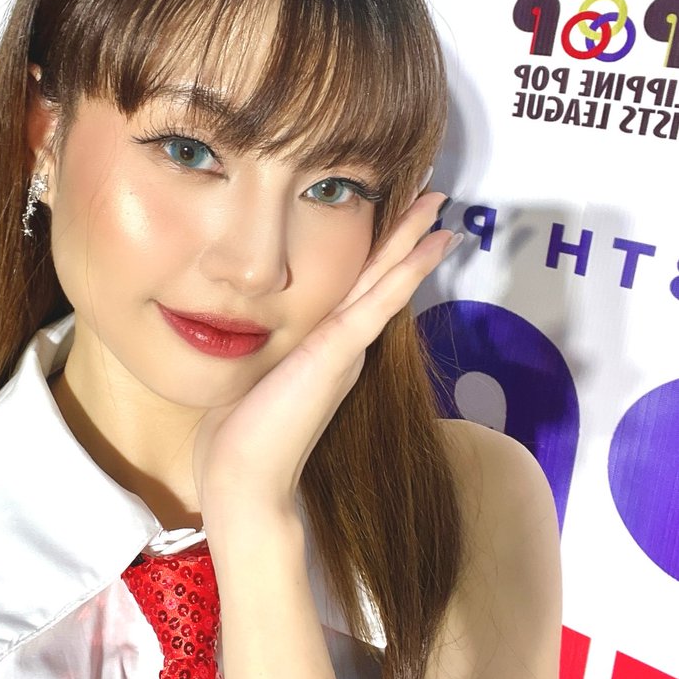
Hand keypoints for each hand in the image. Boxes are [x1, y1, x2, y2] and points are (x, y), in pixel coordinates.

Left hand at [192, 193, 459, 527]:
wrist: (243, 482)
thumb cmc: (238, 436)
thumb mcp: (252, 373)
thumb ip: (262, 347)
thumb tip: (238, 321)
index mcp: (325, 348)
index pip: (356, 289)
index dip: (379, 253)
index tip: (394, 217)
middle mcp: (343, 346)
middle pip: (380, 277)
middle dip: (407, 235)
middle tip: (435, 196)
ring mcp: (345, 350)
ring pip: (386, 280)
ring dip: (413, 239)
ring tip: (440, 204)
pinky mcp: (337, 353)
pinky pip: (378, 301)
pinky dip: (407, 269)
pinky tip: (432, 242)